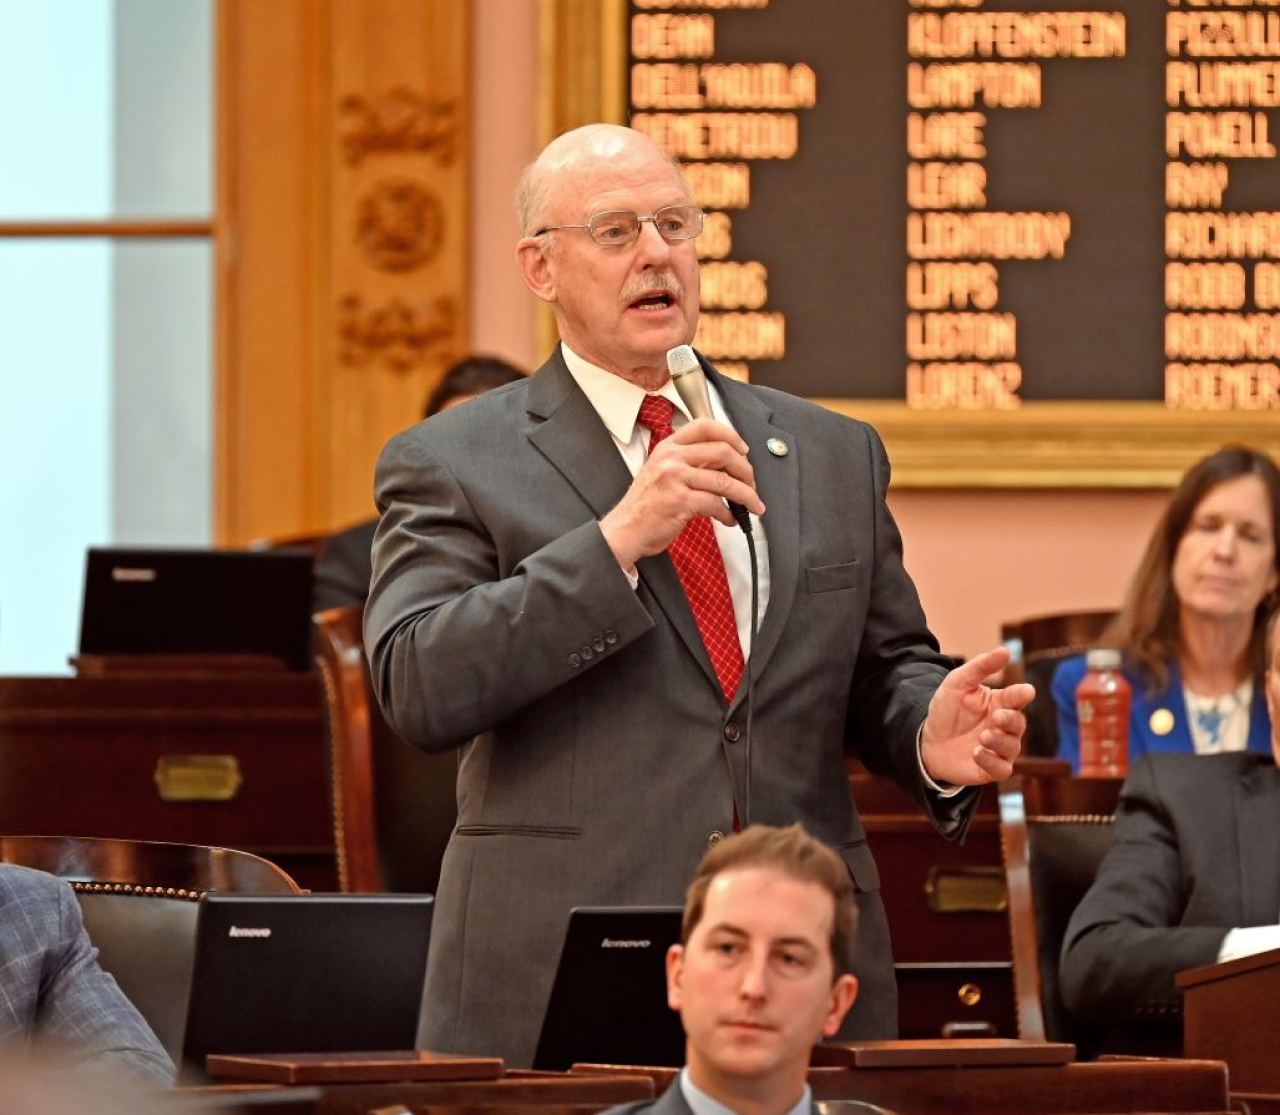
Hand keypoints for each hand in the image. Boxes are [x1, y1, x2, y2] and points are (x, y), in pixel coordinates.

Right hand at [600, 418, 764, 570]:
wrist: (624, 530)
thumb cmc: (645, 505)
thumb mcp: (661, 472)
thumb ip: (688, 462)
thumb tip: (726, 465)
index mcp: (668, 447)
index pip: (705, 426)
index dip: (731, 436)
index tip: (743, 451)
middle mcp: (671, 458)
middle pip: (723, 451)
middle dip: (746, 469)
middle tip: (752, 483)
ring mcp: (675, 478)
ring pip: (725, 481)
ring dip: (746, 495)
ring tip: (752, 505)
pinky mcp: (680, 500)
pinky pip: (717, 504)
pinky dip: (729, 514)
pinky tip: (730, 519)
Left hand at [919, 646, 1034, 786]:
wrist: (926, 741)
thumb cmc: (946, 711)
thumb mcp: (957, 683)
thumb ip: (980, 667)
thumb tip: (1005, 651)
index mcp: (1000, 704)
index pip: (1017, 698)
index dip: (1022, 694)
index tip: (1025, 691)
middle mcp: (1004, 727)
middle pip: (1019, 723)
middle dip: (1010, 720)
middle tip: (997, 716)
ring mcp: (1000, 749)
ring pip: (1012, 747)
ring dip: (1000, 741)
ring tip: (983, 736)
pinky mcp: (991, 769)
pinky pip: (1001, 769)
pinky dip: (991, 761)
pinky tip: (977, 752)